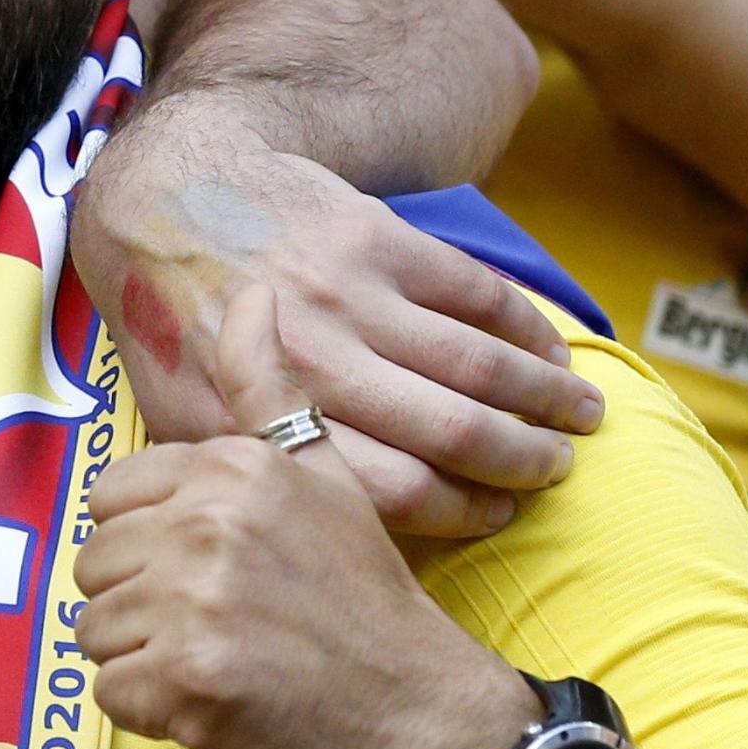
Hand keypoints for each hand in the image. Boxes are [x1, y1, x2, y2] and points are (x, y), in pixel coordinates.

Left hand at [74, 104, 600, 536]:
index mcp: (266, 422)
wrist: (165, 196)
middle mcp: (314, 361)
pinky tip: (550, 347)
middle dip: (524, 460)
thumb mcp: (184, 418)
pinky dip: (525, 324)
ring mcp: (347, 294)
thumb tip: (310, 552)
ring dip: (545, 394)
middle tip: (558, 471)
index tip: (498, 513)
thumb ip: (251, 478)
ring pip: (477, 363)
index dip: (464, 510)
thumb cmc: (174, 323)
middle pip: (455, 431)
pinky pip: (472, 290)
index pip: (397, 491)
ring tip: (582, 416)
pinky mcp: (372, 235)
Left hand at [76, 286, 537, 748]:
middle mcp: (205, 523)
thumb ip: (269, 389)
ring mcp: (194, 603)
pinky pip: (111, 694)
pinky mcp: (188, 682)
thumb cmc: (365, 598)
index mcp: (230, 468)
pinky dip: (152, 713)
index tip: (207, 569)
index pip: (111, 497)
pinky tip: (215, 704)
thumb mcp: (326, 474)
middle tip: (219, 625)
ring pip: (94, 631)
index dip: (148, 540)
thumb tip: (254, 289)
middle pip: (94, 563)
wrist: (424, 712)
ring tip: (220, 661)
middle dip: (140, 603)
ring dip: (143, 659)